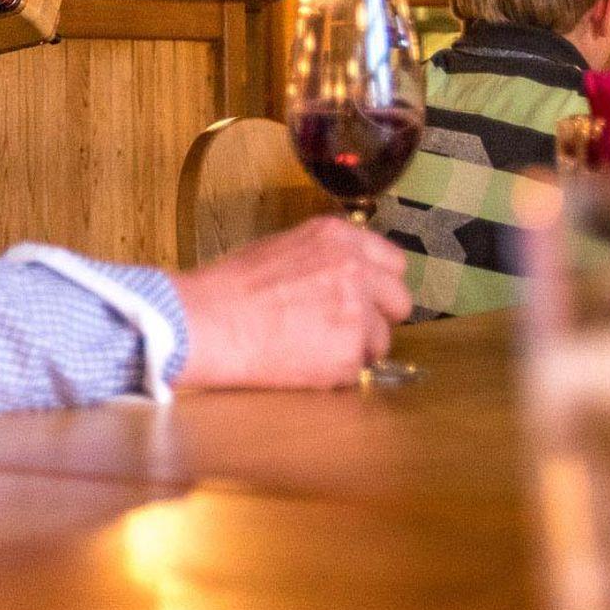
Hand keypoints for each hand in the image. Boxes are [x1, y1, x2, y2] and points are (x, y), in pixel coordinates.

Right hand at [172, 216, 412, 389]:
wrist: (209, 321)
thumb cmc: (231, 288)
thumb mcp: (282, 248)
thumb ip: (325, 256)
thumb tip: (345, 276)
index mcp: (338, 237)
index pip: (393, 261)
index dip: (377, 284)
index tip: (364, 296)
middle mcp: (356, 268)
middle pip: (399, 300)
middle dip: (376, 317)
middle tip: (341, 327)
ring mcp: (358, 310)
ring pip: (382, 339)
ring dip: (356, 348)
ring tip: (312, 346)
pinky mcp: (351, 350)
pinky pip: (359, 368)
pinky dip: (336, 372)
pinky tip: (302, 360)